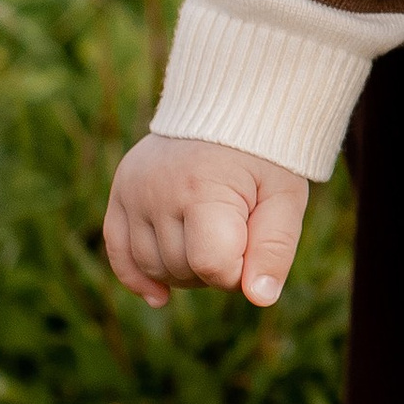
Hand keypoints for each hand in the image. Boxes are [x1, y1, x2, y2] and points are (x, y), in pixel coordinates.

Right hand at [105, 135, 308, 308]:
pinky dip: (137, 276)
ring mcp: (133, 192)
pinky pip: (118, 249)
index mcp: (203, 190)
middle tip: (238, 236)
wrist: (228, 105)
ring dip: (183, 272)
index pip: (213, 265)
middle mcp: (158, 192)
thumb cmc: (264, 157)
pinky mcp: (121, 192)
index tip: (256, 244)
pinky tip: (159, 296)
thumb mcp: (285, 197)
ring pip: (151, 265)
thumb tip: (259, 298)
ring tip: (211, 242)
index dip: (240, 271)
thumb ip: (275, 248)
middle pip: (181, 269)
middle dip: (214, 269)